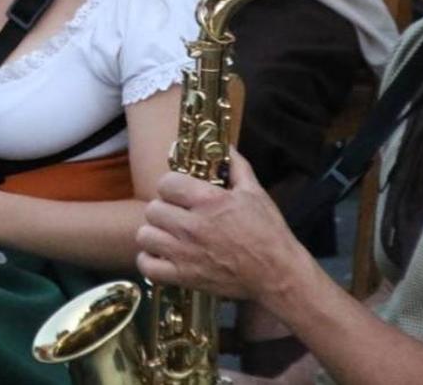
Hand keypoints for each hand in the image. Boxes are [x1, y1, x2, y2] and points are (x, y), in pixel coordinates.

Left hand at [136, 152, 305, 304]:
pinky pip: (148, 267)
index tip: (179, 192)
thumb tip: (225, 146)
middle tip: (175, 214)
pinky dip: (150, 261)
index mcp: (209, 201)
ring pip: (145, 236)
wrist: (278, 275)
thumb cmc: (269, 233)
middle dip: (163, 209)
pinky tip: (163, 256)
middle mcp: (193, 226)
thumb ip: (236, 166)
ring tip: (168, 234)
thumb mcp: (255, 193)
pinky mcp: (184, 277)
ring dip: (154, 234)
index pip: (166, 183)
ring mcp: (186, 254)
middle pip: (153, 209)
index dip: (171, 185)